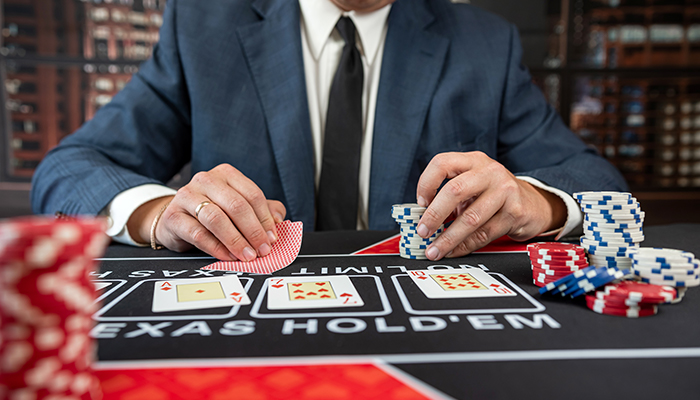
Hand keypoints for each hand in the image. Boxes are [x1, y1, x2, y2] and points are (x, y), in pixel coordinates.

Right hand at [128, 164, 285, 260]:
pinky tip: (228, 256)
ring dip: (236, 240)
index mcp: (226, 174)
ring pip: (216, 218)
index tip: (272, 238)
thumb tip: (279, 220)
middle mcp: (206, 180)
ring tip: (247, 255)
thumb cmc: (213, 212)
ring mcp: (187, 196)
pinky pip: (198, 234)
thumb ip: (262, 210)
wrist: (175, 218)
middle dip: (253, 231)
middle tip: (262, 249)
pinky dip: (216, 247)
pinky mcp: (174, 216)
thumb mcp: (238, 207)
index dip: (265, 219)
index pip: (252, 195)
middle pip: (236, 205)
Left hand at [415, 151, 565, 259]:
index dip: (426, 184)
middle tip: (422, 232)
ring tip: (435, 249)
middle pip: (454, 190)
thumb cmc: (495, 195)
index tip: (420, 204)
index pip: (442, 163)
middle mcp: (489, 172)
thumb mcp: (472, 185)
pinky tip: (453, 251)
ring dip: (448, 238)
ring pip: (470, 218)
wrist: (533, 204)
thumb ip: (449, 197)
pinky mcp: (515, 213)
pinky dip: (464, 246)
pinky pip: (483, 234)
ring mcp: (505, 191)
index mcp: (473, 160)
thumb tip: (422, 220)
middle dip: (434, 215)